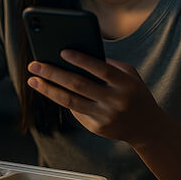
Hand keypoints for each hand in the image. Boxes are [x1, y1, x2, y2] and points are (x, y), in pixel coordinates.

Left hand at [27, 50, 157, 142]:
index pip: (101, 69)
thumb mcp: (130, 76)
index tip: (62, 51)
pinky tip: (49, 89)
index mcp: (125, 84)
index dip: (81, 60)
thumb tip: (76, 55)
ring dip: (48, 89)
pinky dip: (62, 98)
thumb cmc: (134, 93)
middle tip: (34, 65)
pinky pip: (76, 110)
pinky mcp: (97, 128)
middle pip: (79, 85)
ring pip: (71, 101)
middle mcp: (115, 101)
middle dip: (53, 74)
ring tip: (33, 79)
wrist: (147, 127)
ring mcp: (105, 116)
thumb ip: (109, 65)